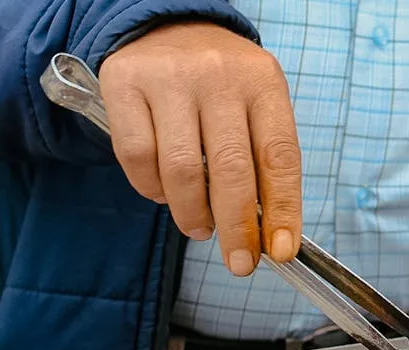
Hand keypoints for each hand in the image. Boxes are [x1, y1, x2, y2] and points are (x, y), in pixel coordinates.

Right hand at [99, 22, 301, 274]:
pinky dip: (151, 189)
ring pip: (181, 171)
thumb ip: (262, 161)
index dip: (283, 210)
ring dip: (192, 215)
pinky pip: (137, 158)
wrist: (168, 27)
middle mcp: (218, 76)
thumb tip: (269, 235)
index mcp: (262, 83)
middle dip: (237, 229)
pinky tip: (163, 192)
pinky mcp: (125, 84)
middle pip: (231, 170)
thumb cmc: (220, 84)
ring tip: (199, 227)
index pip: (279, 157)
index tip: (280, 251)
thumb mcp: (256, 105)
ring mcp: (169, 78)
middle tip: (240, 264)